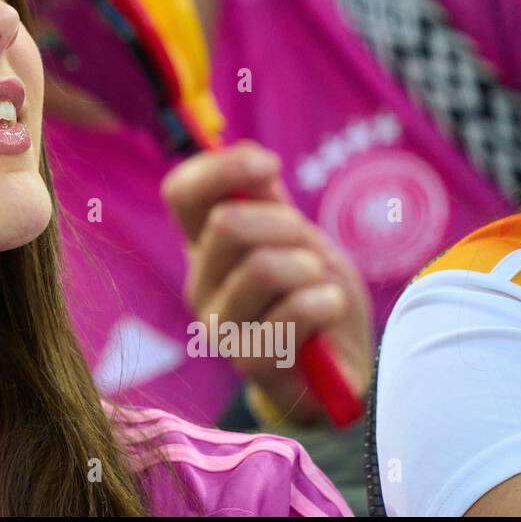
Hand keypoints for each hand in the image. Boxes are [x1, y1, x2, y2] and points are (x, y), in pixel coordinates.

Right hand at [161, 140, 372, 425]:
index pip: (180, 193)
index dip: (222, 169)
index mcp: (203, 246)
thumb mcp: (296, 234)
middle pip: (227, 224)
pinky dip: (326, 302)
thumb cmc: (312, 290)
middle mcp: (199, 284)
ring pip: (262, 267)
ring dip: (309, 269)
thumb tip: (251, 158)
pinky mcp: (248, 363)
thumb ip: (269, 198)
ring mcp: (219, 326)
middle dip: (284, 224)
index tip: (269, 167)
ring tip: (319, 285)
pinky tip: (328, 312)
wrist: (340, 363)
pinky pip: (292, 311)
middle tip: (306, 246)